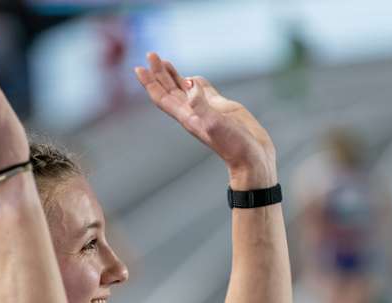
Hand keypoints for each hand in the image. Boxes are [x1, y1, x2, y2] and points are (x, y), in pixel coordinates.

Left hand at [134, 52, 276, 189]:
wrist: (251, 158)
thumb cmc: (234, 145)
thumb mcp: (215, 123)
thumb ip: (201, 103)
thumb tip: (189, 81)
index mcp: (187, 117)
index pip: (162, 97)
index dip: (150, 83)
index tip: (140, 67)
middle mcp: (193, 112)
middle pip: (169, 90)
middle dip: (159, 73)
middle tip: (151, 54)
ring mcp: (207, 109)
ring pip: (184, 89)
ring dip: (172, 77)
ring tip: (164, 63)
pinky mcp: (221, 107)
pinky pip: (203, 91)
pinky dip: (194, 82)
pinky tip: (191, 78)